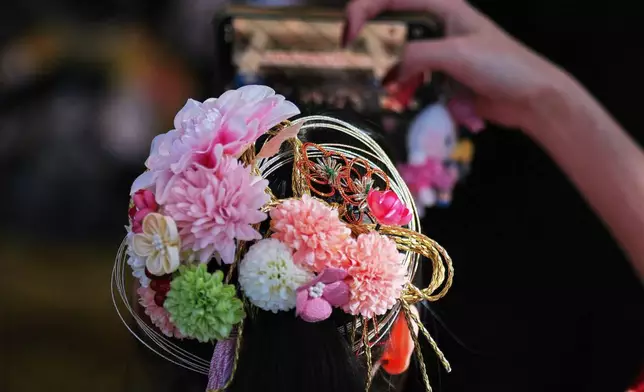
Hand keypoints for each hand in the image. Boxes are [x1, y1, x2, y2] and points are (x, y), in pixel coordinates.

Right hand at [343, 0, 579, 132]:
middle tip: (356, 64)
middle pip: (390, 27)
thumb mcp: (456, 54)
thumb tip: (388, 74)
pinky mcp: (441, 76)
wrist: (532, 99)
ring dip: (390, 74)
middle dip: (372, 46)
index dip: (362, 11)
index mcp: (441, 7)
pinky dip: (405, 88)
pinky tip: (404, 99)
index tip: (348, 37)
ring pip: (398, 57)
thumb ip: (416, 56)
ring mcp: (439, 51)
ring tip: (388, 91)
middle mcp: (436, 25)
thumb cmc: (502, 67)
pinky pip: (412, 78)